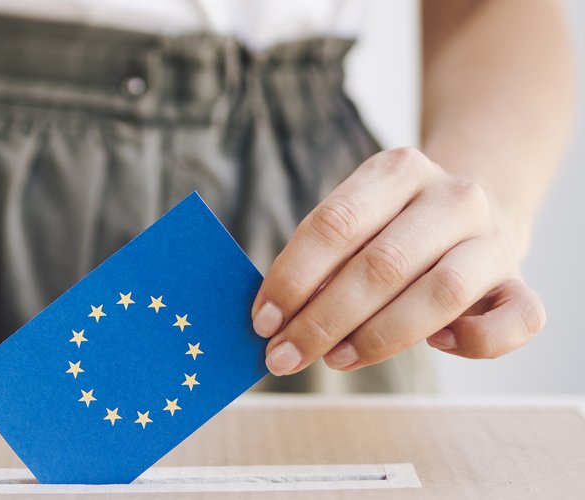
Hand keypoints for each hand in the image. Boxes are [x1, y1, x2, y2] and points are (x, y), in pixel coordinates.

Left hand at [252, 147, 544, 374]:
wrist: (473, 212)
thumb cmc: (392, 228)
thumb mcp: (357, 221)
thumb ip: (323, 259)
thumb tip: (273, 318)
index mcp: (398, 169)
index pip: (336, 223)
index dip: (293, 277)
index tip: (263, 321)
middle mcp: (453, 195)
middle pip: (381, 264)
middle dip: (322, 320)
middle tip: (284, 356)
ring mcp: (493, 238)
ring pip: (441, 294)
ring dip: (377, 338)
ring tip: (334, 359)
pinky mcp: (521, 281)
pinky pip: (515, 321)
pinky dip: (473, 342)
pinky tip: (436, 345)